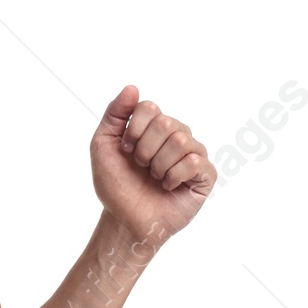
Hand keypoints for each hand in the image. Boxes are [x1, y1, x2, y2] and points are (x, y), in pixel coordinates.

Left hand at [91, 84, 215, 245]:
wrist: (125, 220)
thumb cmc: (116, 186)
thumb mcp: (103, 146)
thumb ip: (114, 114)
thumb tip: (132, 87)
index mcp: (155, 127)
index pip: (150, 108)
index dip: (133, 131)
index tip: (126, 151)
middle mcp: (177, 135)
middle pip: (166, 123)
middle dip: (145, 150)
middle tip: (141, 167)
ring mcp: (193, 154)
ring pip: (181, 141)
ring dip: (158, 165)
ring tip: (155, 178)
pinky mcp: (205, 175)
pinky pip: (195, 161)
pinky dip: (174, 176)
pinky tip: (168, 187)